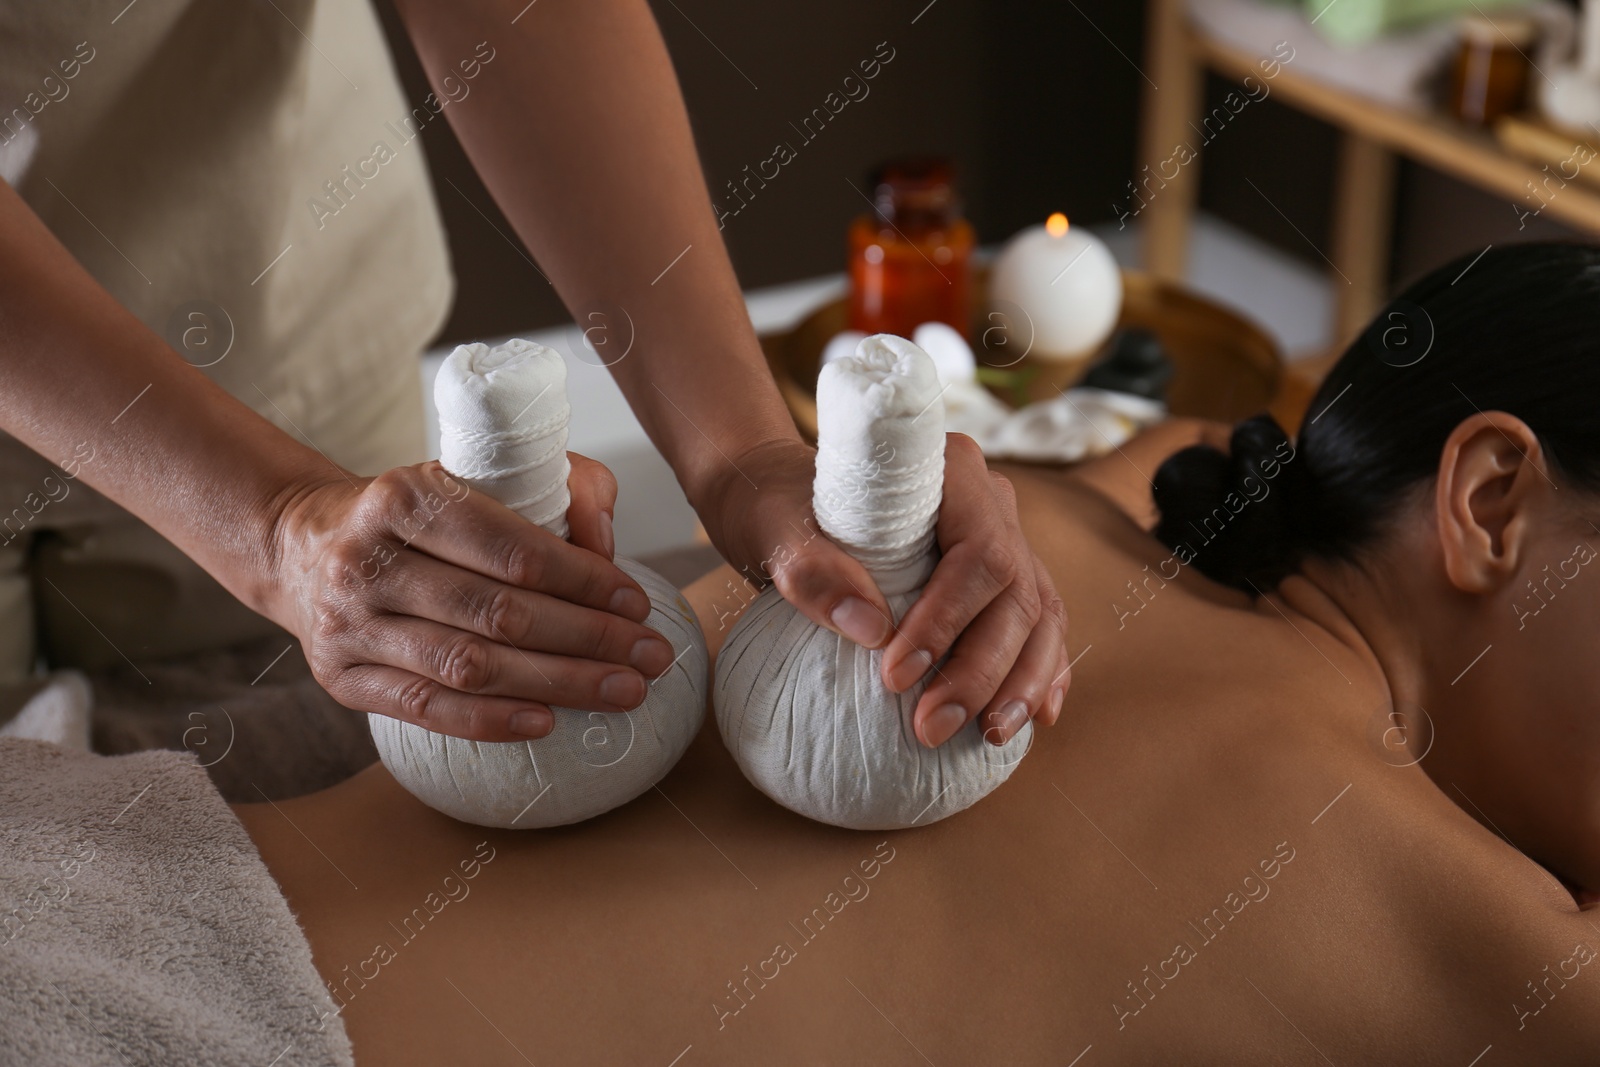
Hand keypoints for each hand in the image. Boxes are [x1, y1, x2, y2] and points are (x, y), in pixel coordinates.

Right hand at [260, 454, 677, 741]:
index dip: (583, 581)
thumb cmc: (420, 516)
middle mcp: (368, 560)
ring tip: (622, 692)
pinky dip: (489, 721)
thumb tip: (607, 548)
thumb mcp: (477, 475)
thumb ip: (560, 491)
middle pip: (498, 613)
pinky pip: (424, 708)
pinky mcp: (342, 678)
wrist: (305, 547)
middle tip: (651, 657)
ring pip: (468, 665)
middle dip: (588, 639)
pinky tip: (546, 722)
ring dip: (556, 683)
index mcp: (405, 496)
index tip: (637, 604)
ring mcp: (349, 624)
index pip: (512, 549)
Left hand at [696, 436, 1068, 747]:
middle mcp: (990, 503)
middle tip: (931, 727)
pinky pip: (1039, 627)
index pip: (978, 552)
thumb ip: (812, 570)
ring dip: (1021, 682)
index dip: (949, 619)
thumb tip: (871, 629)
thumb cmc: (780, 509)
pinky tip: (1032, 720)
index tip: (895, 675)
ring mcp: (1004, 541)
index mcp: (950, 472)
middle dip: (982, 669)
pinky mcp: (1001, 581)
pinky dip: (1039, 675)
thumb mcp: (776, 530)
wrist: (781, 503)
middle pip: (1015, 591)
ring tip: (989, 736)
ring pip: (1039, 614)